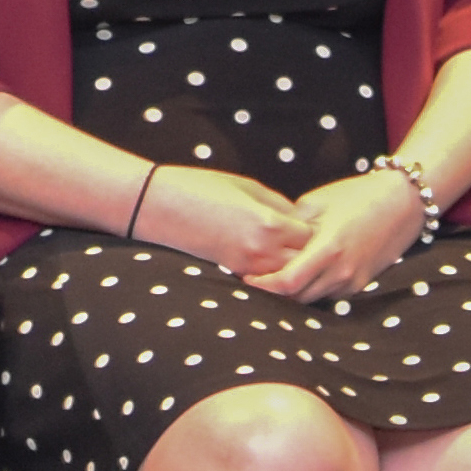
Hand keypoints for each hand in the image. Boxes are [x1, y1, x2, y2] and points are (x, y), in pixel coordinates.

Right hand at [127, 165, 309, 276]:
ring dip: (288, 269)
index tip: (306, 222)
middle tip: (299, 241)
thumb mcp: (247, 186)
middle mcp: (262, 250)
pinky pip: (262, 283)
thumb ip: (278, 204)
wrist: (157, 205)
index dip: (312, 229)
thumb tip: (299, 219)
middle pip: (304, 262)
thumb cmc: (201, 187)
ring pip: (285, 279)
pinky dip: (268, 277)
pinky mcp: (229, 275)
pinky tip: (263, 264)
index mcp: (270, 222)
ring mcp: (245, 267)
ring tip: (284, 255)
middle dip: (306, 253)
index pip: (312, 237)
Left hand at [258, 167, 435, 302]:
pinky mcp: (359, 285)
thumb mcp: (315, 203)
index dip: (263, 285)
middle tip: (254, 281)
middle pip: (296, 297)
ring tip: (272, 279)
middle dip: (273, 293)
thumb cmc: (356, 196)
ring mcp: (352, 282)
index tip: (246, 279)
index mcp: (328, 248)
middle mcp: (341, 271)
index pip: (287, 282)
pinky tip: (299, 277)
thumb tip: (264, 242)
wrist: (402, 203)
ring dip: (292, 293)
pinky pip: (327, 295)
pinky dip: (310, 290)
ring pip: (311, 299)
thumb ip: (289, 227)